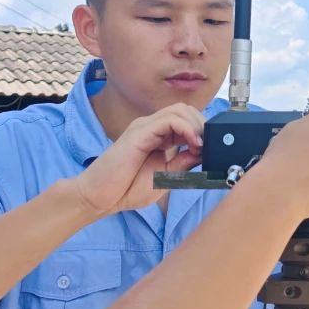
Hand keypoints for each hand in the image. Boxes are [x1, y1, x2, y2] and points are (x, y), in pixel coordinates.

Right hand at [74, 104, 204, 218]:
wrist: (99, 198)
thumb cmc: (127, 189)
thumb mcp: (166, 176)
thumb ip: (184, 162)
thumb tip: (204, 152)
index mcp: (158, 137)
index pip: (187, 120)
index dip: (203, 131)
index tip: (209, 150)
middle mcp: (151, 128)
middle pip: (186, 110)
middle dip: (202, 125)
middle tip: (207, 146)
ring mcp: (144, 128)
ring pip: (179, 110)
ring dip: (197, 125)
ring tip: (200, 145)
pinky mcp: (138, 133)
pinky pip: (168, 120)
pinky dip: (186, 128)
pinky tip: (192, 143)